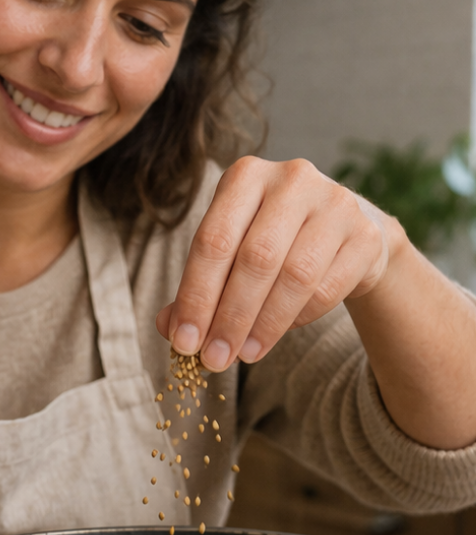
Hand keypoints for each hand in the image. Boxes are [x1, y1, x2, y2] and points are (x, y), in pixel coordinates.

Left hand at [156, 156, 396, 371]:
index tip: (184, 341)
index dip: (196, 296)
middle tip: (214, 358)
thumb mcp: (229, 251)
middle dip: (230, 317)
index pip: (213, 241)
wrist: (345, 231)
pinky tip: (276, 333)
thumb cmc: (271, 241)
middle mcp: (291, 179)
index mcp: (245, 176)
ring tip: (243, 355)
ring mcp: (335, 203)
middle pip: (255, 259)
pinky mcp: (365, 234)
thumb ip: (197, 286)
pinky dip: (296, 318)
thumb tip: (169, 328)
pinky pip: (327, 288)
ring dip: (264, 325)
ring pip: (294, 276)